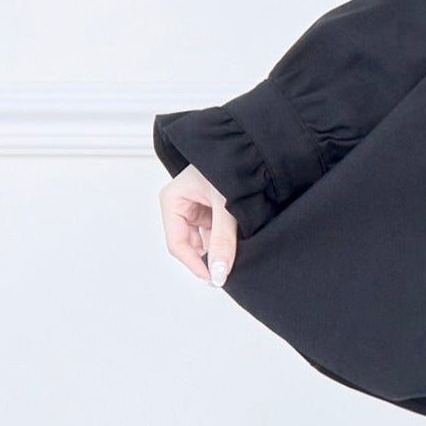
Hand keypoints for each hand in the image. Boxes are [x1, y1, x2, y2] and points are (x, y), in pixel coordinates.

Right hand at [160, 163, 236, 286]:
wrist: (252, 146)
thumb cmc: (232, 164)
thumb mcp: (226, 205)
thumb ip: (223, 240)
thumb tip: (218, 273)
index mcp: (173, 200)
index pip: (177, 244)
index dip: (195, 264)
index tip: (214, 279)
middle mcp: (181, 205)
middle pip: (190, 245)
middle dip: (208, 258)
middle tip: (228, 273)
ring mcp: (197, 208)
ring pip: (204, 242)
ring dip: (219, 250)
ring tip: (238, 255)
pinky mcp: (212, 211)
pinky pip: (215, 234)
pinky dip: (226, 242)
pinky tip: (239, 246)